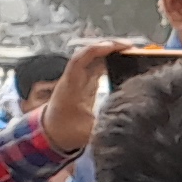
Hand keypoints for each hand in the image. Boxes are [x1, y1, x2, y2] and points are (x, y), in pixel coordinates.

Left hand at [40, 41, 132, 157]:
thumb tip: (129, 122)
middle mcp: (74, 78)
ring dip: (110, 54)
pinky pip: (96, 68)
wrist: (50, 134)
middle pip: (89, 54)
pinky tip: (123, 64)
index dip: (99, 49)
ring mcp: (79, 80)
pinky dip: (109, 63)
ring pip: (94, 60)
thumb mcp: (86, 132)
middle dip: (109, 47)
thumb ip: (106, 126)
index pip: (81, 59)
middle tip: (131, 48)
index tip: (119, 48)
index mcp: (71, 85)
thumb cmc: (64, 131)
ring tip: (131, 53)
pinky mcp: (84, 85)